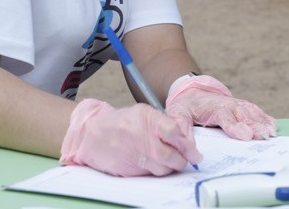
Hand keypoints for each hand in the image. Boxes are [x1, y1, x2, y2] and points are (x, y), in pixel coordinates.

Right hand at [60, 99, 201, 176]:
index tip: (195, 152)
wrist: (93, 133)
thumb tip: (184, 138)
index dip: (188, 145)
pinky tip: (155, 163)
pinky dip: (157, 171)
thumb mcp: (144, 113)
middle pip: (173, 157)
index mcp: (149, 121)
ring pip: (164, 169)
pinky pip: (151, 175)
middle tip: (187, 159)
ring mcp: (137, 157)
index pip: (175, 134)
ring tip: (169, 160)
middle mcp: (144, 140)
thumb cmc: (122, 122)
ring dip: (171, 167)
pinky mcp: (130, 171)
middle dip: (183, 160)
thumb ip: (164, 123)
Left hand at [165, 75, 276, 140]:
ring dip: (262, 122)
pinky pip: (254, 110)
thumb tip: (191, 153)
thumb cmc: (185, 104)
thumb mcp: (178, 114)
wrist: (192, 90)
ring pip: (251, 112)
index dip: (235, 126)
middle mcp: (227, 105)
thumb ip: (182, 130)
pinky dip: (264, 117)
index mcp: (213, 108)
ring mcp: (236, 104)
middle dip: (254, 126)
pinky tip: (272, 125)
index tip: (246, 136)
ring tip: (272, 132)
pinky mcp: (241, 106)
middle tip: (264, 136)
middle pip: (243, 115)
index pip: (225, 117)